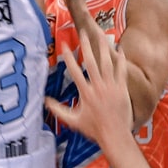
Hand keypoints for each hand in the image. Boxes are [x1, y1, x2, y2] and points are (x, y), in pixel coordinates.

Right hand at [45, 28, 133, 148]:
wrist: (115, 135)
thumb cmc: (94, 129)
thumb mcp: (73, 121)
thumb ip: (58, 110)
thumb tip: (45, 102)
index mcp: (85, 93)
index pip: (74, 71)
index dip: (69, 57)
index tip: (64, 45)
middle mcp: (98, 87)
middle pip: (91, 62)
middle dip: (87, 46)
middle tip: (83, 33)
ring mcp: (111, 87)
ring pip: (107, 63)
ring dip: (104, 48)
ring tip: (102, 35)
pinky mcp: (122, 89)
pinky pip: (122, 71)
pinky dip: (121, 60)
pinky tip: (120, 49)